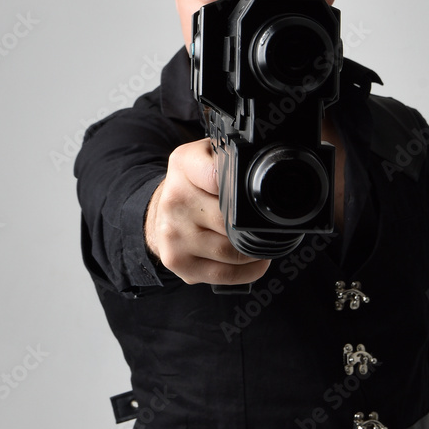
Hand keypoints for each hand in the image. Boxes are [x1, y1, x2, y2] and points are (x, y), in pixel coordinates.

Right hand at [144, 137, 270, 286]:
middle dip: (253, 224)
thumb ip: (229, 155)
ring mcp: (173, 235)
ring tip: (260, 240)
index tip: (254, 193)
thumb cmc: (194, 184)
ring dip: (254, 249)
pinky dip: (248, 271)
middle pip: (232, 220)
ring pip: (231, 250)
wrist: (160, 212)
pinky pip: (224, 274)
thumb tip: (260, 167)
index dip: (239, 185)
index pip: (216, 174)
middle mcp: (174, 200)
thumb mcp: (207, 154)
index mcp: (184, 165)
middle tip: (267, 222)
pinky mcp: (178, 263)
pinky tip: (254, 261)